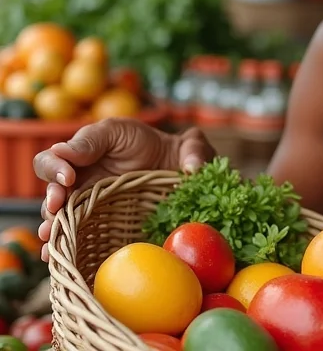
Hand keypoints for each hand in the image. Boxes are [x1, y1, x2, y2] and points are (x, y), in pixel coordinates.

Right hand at [34, 118, 213, 260]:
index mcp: (96, 149)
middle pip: (52, 186)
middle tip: (55, 208)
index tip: (69, 176)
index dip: (58, 165)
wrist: (186, 181)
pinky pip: (75, 235)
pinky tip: (57, 258)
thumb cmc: (182, 155)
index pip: (60, 154)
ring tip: (49, 241)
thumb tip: (194, 170)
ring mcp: (90, 202)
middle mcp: (86, 176)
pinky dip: (64, 246)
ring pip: (59, 214)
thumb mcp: (187, 142)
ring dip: (52, 227)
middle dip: (51, 197)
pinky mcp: (98, 226)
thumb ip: (193, 148)